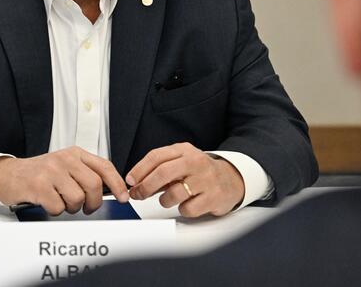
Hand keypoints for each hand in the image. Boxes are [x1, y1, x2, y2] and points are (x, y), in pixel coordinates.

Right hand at [0, 146, 128, 214]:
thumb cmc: (38, 174)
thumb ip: (84, 173)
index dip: (117, 184)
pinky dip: (54, 211)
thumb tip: (110, 190)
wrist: (7, 175)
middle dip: (93, 203)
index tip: (124, 197)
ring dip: (71, 208)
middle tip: (86, 208)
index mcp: (74, 154)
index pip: (104, 166)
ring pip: (78, 199)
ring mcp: (51, 171)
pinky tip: (47, 203)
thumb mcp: (64, 166)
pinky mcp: (39, 186)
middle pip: (94, 185)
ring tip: (60, 202)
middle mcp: (64, 159)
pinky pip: (58, 207)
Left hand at [126, 142, 244, 217]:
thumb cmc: (199, 171)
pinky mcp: (213, 197)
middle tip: (137, 195)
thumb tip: (135, 183)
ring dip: (164, 200)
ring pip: (173, 194)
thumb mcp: (181, 161)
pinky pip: (188, 209)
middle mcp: (195, 162)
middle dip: (145, 187)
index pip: (156, 156)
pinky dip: (183, 209)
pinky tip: (188, 204)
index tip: (129, 181)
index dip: (139, 170)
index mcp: (184, 150)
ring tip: (168, 199)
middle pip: (162, 173)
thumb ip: (160, 169)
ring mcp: (205, 180)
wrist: (231, 178)